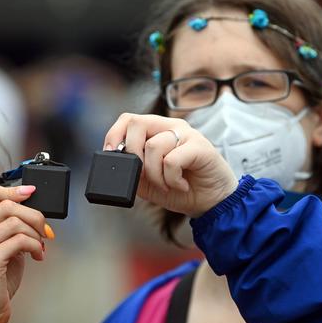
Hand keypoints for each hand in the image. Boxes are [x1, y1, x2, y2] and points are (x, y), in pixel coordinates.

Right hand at [0, 183, 47, 322]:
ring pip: (16, 222)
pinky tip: (37, 254)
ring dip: (36, 233)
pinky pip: (21, 240)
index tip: (31, 193)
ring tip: (39, 245)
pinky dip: (35, 246)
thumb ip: (8, 224)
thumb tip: (32, 205)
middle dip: (34, 216)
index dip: (12, 189)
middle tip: (43, 230)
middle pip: (8, 205)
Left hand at [104, 113, 237, 216]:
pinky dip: (171, 179)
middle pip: (137, 123)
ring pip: (153, 146)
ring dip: (155, 175)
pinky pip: (171, 160)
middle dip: (132, 152)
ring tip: (167, 185)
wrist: (211, 203)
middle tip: (142, 174)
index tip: (110, 153)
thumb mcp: (148, 181)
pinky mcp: (200, 147)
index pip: (129, 119)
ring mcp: (187, 135)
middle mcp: (171, 127)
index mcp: (157, 131)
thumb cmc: (181, 188)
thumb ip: (133, 170)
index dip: (114, 134)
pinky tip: (180, 185)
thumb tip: (116, 163)